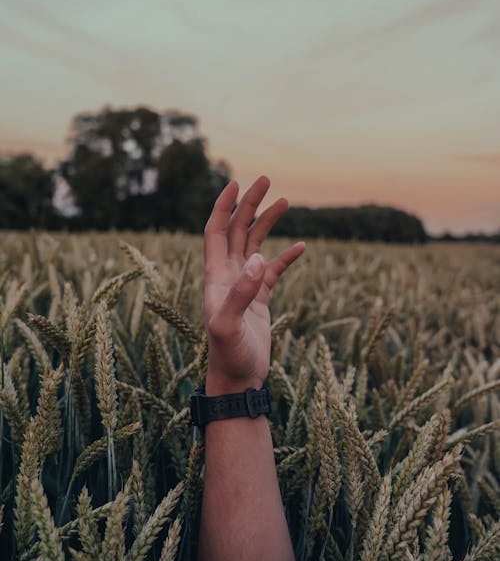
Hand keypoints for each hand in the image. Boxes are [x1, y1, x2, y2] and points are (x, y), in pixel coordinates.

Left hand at [203, 175, 304, 394]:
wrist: (237, 381)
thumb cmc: (228, 356)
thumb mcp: (228, 325)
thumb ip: (240, 293)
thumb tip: (256, 258)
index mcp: (216, 277)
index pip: (215, 231)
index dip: (223, 206)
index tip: (237, 183)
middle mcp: (228, 277)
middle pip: (236, 230)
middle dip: (249, 204)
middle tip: (265, 179)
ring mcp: (245, 287)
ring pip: (254, 245)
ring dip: (266, 223)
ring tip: (285, 201)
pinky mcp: (260, 300)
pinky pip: (274, 271)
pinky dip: (286, 256)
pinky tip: (301, 246)